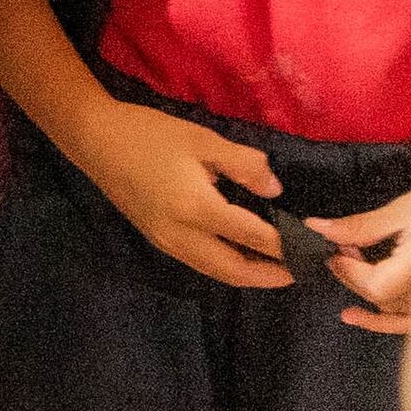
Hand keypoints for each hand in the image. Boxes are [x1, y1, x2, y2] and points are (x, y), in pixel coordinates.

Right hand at [63, 97, 292, 286]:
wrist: (94, 140)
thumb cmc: (149, 134)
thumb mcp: (202, 140)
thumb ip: (244, 165)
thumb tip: (275, 189)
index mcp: (197, 208)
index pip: (254, 237)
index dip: (288, 246)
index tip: (315, 248)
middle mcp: (182, 235)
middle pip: (235, 270)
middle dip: (272, 275)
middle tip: (302, 270)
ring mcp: (167, 241)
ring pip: (216, 272)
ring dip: (249, 276)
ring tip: (278, 270)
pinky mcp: (158, 239)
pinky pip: (200, 263)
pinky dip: (227, 267)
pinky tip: (240, 256)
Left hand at [313, 161, 410, 334]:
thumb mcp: (402, 209)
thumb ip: (360, 226)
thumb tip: (320, 228)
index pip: (375, 285)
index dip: (348, 269)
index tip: (335, 249)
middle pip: (381, 299)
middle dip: (353, 274)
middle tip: (341, 248)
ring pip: (394, 313)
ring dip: (367, 293)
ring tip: (354, 264)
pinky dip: (385, 322)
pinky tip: (358, 315)